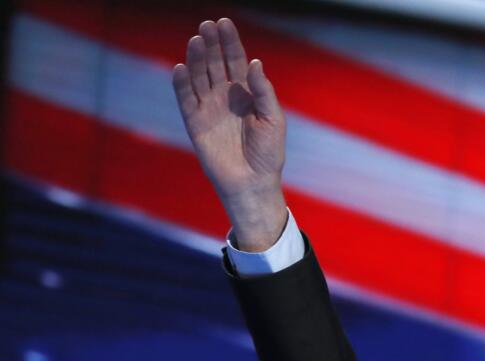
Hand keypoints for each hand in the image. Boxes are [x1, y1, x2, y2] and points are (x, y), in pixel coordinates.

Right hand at [172, 18, 287, 250]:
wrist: (253, 183)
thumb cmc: (268, 153)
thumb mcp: (273, 119)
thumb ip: (263, 91)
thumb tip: (254, 62)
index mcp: (246, 94)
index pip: (236, 61)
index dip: (230, 42)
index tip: (224, 23)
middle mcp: (225, 97)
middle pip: (215, 63)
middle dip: (212, 44)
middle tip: (207, 26)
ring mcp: (208, 108)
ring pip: (199, 76)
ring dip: (197, 58)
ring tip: (196, 40)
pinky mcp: (195, 123)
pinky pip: (185, 99)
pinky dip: (182, 83)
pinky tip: (181, 67)